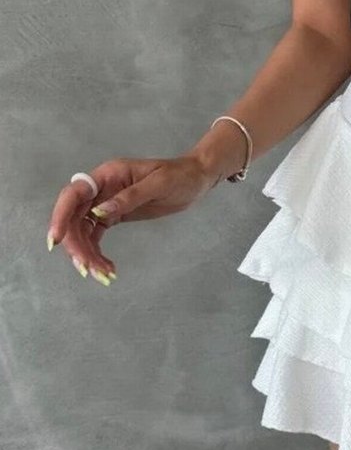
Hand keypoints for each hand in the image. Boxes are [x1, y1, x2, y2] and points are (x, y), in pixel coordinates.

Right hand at [46, 155, 217, 285]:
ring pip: (84, 230)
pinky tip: (106, 267)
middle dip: (77, 244)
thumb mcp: (158, 185)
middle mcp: (101, 188)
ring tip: (101, 274)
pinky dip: (97, 251)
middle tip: (87, 268)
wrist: (195, 179)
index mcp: (108, 175)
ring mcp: (106, 202)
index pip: (74, 194)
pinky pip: (97, 235)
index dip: (60, 216)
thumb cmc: (179, 176)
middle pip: (75, 218)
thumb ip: (129, 198)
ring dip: (87, 253)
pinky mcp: (115, 215)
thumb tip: (100, 212)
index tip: (56, 240)